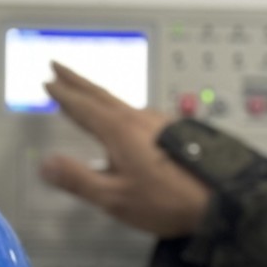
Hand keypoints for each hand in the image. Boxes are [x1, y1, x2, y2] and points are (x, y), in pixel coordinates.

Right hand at [39, 62, 211, 238]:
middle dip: (77, 80)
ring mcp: (158, 123)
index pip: (82, 107)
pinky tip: (124, 118)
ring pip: (120, 102)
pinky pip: (137, 113)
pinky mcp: (173, 132)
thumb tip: (46, 164)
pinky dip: (120, 108)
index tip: (48, 81)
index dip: (63, 95)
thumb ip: (78, 179)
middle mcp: (138, 120)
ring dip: (98, 93)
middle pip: (101, 94)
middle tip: (59, 65)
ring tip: (86, 92)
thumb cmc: (168, 201)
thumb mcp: (115, 197)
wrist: (220, 199)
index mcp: (119, 131)